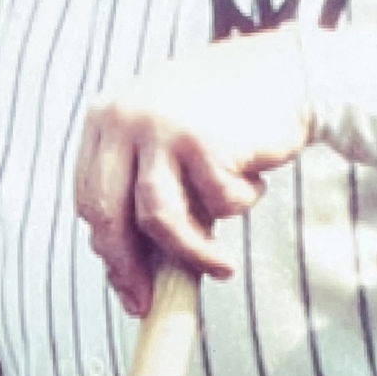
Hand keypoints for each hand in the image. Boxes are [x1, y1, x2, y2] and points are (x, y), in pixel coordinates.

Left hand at [75, 29, 314, 317]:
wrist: (287, 71)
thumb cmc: (227, 114)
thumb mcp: (168, 137)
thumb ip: (146, 184)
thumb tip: (132, 269)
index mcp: (105, 117)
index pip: (90, 197)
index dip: (108, 250)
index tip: (128, 287)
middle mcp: (122, 118)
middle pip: (107, 213)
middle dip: (129, 269)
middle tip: (151, 304)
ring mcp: (160, 127)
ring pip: (157, 219)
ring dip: (192, 254)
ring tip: (223, 268)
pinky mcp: (202, 141)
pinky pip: (216, 204)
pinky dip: (239, 203)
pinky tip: (252, 180)